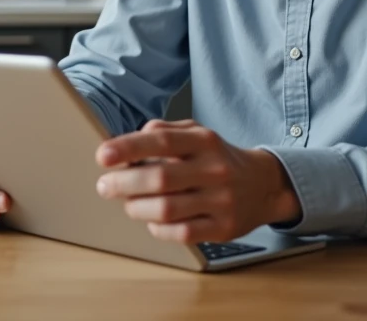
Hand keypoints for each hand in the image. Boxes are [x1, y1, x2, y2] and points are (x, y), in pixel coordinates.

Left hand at [94, 119, 300, 243]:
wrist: (263, 185)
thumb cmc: (217, 158)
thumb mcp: (196, 133)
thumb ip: (164, 132)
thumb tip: (129, 141)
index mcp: (205, 141)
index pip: (162, 141)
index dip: (129, 148)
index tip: (103, 156)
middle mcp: (215, 169)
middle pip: (160, 178)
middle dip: (124, 183)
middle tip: (104, 186)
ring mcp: (221, 201)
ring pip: (167, 209)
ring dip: (137, 208)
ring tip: (128, 203)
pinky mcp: (223, 228)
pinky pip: (181, 233)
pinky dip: (158, 228)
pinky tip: (152, 220)